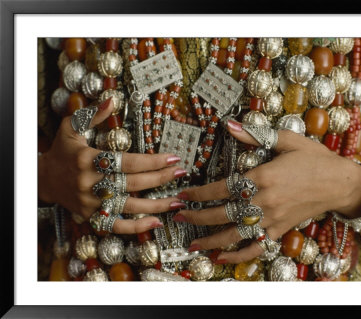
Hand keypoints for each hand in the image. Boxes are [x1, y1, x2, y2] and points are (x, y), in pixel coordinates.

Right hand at [39, 98, 186, 233]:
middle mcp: (91, 182)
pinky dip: (137, 227)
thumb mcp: (71, 128)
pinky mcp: (91, 216)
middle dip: (160, 179)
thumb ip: (93, 115)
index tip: (173, 158)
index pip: (128, 161)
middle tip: (181, 174)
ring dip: (157, 205)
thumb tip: (112, 100)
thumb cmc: (61, 151)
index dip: (153, 161)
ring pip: (129, 207)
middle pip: (133, 183)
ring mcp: (91, 202)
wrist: (42, 179)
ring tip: (179, 202)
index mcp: (88, 159)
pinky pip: (116, 225)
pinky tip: (156, 223)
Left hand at [173, 119, 360, 263]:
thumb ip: (255, 135)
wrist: (339, 183)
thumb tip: (230, 125)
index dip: (199, 193)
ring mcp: (271, 219)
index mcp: (262, 177)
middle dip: (197, 216)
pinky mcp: (279, 230)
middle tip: (178, 216)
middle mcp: (264, 201)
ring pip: (235, 234)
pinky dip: (238, 255)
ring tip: (192, 244)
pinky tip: (222, 256)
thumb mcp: (286, 140)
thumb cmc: (314, 160)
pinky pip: (255, 247)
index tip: (184, 195)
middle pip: (222, 213)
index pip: (222, 188)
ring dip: (211, 240)